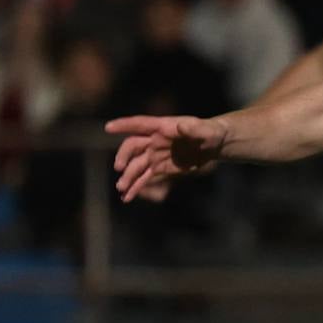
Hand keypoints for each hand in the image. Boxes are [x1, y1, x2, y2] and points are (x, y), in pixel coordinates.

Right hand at [107, 114, 226, 202]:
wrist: (214, 145)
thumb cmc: (210, 132)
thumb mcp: (207, 131)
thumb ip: (194, 129)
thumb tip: (181, 126)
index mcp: (162, 127)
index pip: (140, 124)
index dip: (124, 125)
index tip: (108, 127)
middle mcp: (154, 140)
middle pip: (133, 147)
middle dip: (124, 156)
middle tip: (119, 168)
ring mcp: (155, 155)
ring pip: (136, 165)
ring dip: (127, 176)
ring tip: (121, 189)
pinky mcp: (160, 168)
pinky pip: (144, 178)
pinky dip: (136, 187)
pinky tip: (127, 198)